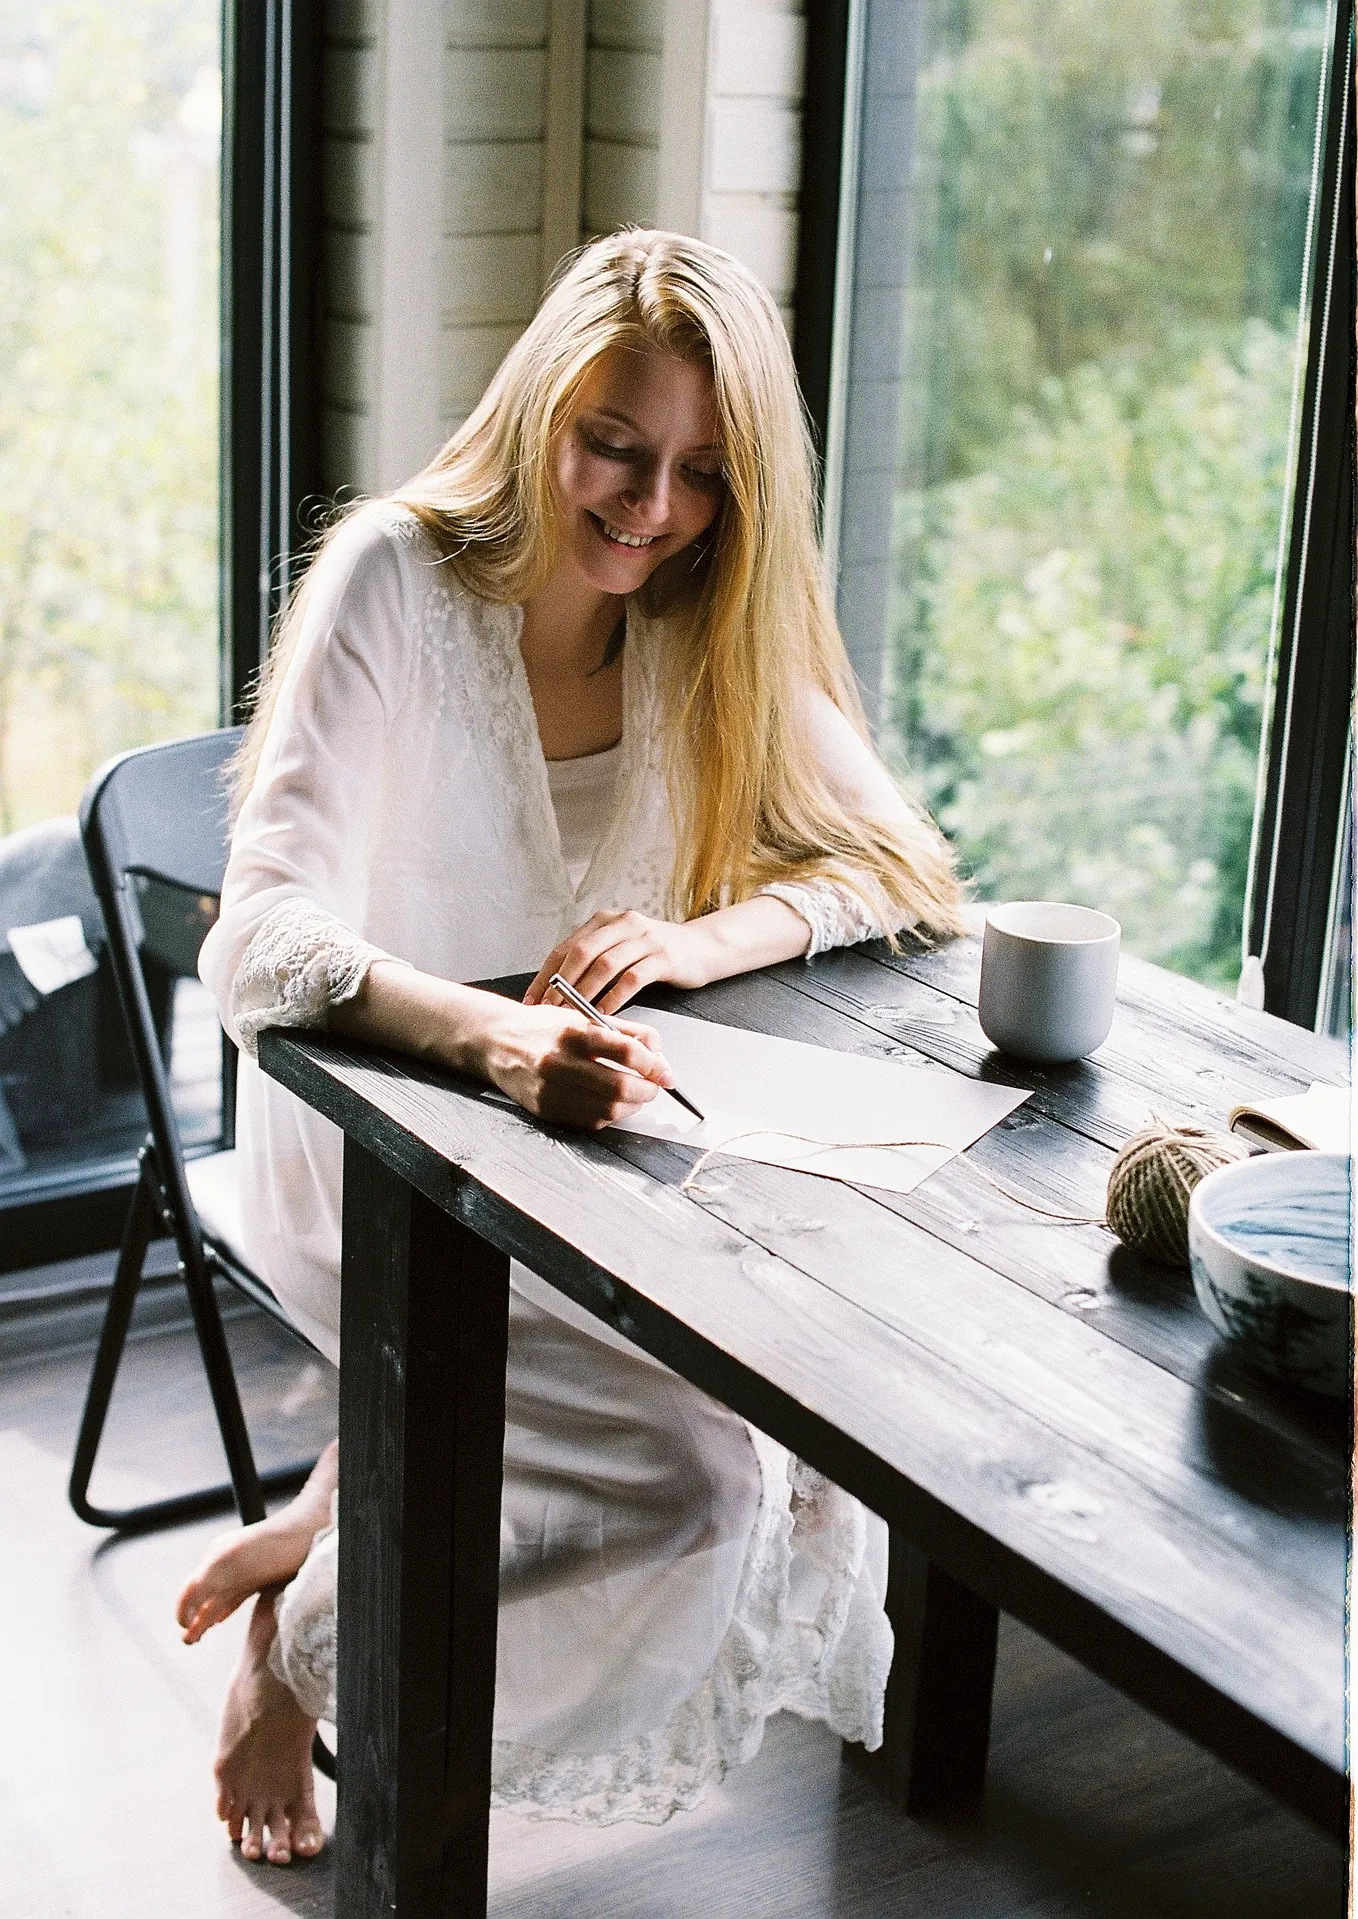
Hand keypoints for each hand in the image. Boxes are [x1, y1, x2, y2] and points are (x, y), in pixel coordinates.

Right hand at [478, 998, 673, 1129]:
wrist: (496, 1042)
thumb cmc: (543, 1028)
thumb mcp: (582, 1016)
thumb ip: (624, 1031)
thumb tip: (658, 1050)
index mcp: (572, 1033)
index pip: (625, 1050)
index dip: (654, 1064)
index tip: (664, 1070)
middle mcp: (558, 1062)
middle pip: (620, 1086)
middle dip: (647, 1090)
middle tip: (655, 1086)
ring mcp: (550, 1089)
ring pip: (608, 1110)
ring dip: (632, 1106)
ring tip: (636, 1094)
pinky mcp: (544, 1109)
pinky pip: (590, 1121)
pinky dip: (610, 1115)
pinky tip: (612, 1102)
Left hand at [524, 910, 710, 1015]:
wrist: (703, 949)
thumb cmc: (655, 955)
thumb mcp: (621, 949)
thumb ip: (593, 961)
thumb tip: (555, 991)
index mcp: (606, 920)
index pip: (566, 947)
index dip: (546, 974)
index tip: (532, 1000)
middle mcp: (623, 923)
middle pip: (582, 952)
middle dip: (561, 983)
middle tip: (547, 1010)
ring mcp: (645, 938)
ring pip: (605, 965)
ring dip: (584, 992)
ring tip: (571, 1014)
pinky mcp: (664, 957)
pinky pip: (632, 979)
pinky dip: (614, 998)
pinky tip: (604, 1014)